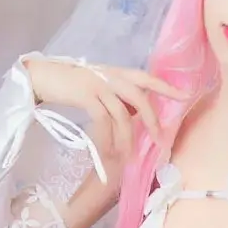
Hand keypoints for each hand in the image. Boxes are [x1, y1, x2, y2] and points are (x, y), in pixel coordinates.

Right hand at [22, 56, 188, 169]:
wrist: (42, 77)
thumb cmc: (70, 84)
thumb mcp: (99, 87)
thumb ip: (118, 96)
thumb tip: (137, 113)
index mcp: (116, 72)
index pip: (146, 76)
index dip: (165, 86)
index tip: (185, 96)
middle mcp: (110, 75)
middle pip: (139, 96)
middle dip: (151, 119)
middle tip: (159, 140)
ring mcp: (98, 83)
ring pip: (122, 112)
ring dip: (128, 136)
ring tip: (130, 155)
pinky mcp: (85, 94)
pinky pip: (103, 119)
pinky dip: (107, 137)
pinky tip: (107, 151)